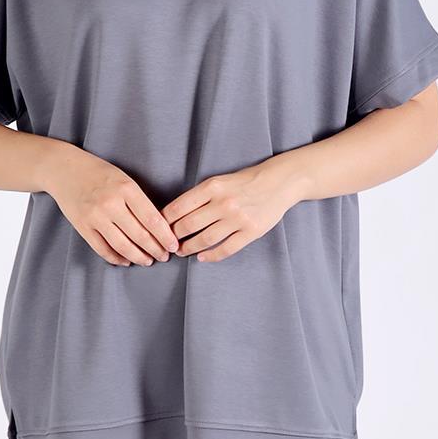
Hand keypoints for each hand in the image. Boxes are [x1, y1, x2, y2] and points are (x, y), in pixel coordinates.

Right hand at [46, 146, 178, 266]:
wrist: (64, 169)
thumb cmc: (99, 173)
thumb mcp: (123, 179)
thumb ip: (138, 201)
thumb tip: (158, 227)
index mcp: (126, 188)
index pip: (152, 219)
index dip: (165, 236)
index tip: (173, 246)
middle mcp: (111, 203)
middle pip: (140, 235)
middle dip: (155, 249)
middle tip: (164, 256)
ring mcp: (95, 216)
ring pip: (122, 246)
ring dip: (138, 257)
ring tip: (148, 261)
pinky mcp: (83, 227)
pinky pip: (102, 249)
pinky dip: (116, 258)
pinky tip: (126, 260)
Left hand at [161, 159, 299, 262]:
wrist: (280, 182)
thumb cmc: (246, 181)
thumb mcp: (220, 181)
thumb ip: (200, 196)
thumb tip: (175, 214)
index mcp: (212, 187)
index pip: (179, 207)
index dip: (164, 221)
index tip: (157, 228)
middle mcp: (224, 203)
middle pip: (188, 225)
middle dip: (173, 237)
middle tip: (166, 244)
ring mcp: (238, 219)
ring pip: (205, 239)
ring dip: (188, 248)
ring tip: (181, 252)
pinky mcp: (251, 232)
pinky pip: (226, 248)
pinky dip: (211, 256)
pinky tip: (202, 257)